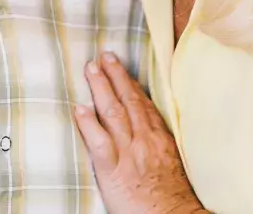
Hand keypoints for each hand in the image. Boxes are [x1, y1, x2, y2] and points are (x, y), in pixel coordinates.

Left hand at [75, 53, 205, 213]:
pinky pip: (99, 143)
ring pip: (113, 113)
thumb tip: (148, 129)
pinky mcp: (113, 170)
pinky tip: (79, 109)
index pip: (143, 103)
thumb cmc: (173, 195)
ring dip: (101, 88)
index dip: (130, 83)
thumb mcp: (172, 162)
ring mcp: (129, 153)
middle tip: (102, 56)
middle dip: (115, 76)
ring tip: (90, 69)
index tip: (120, 67)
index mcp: (160, 138)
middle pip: (128, 100)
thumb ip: (159, 143)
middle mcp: (145, 140)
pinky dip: (88, 124)